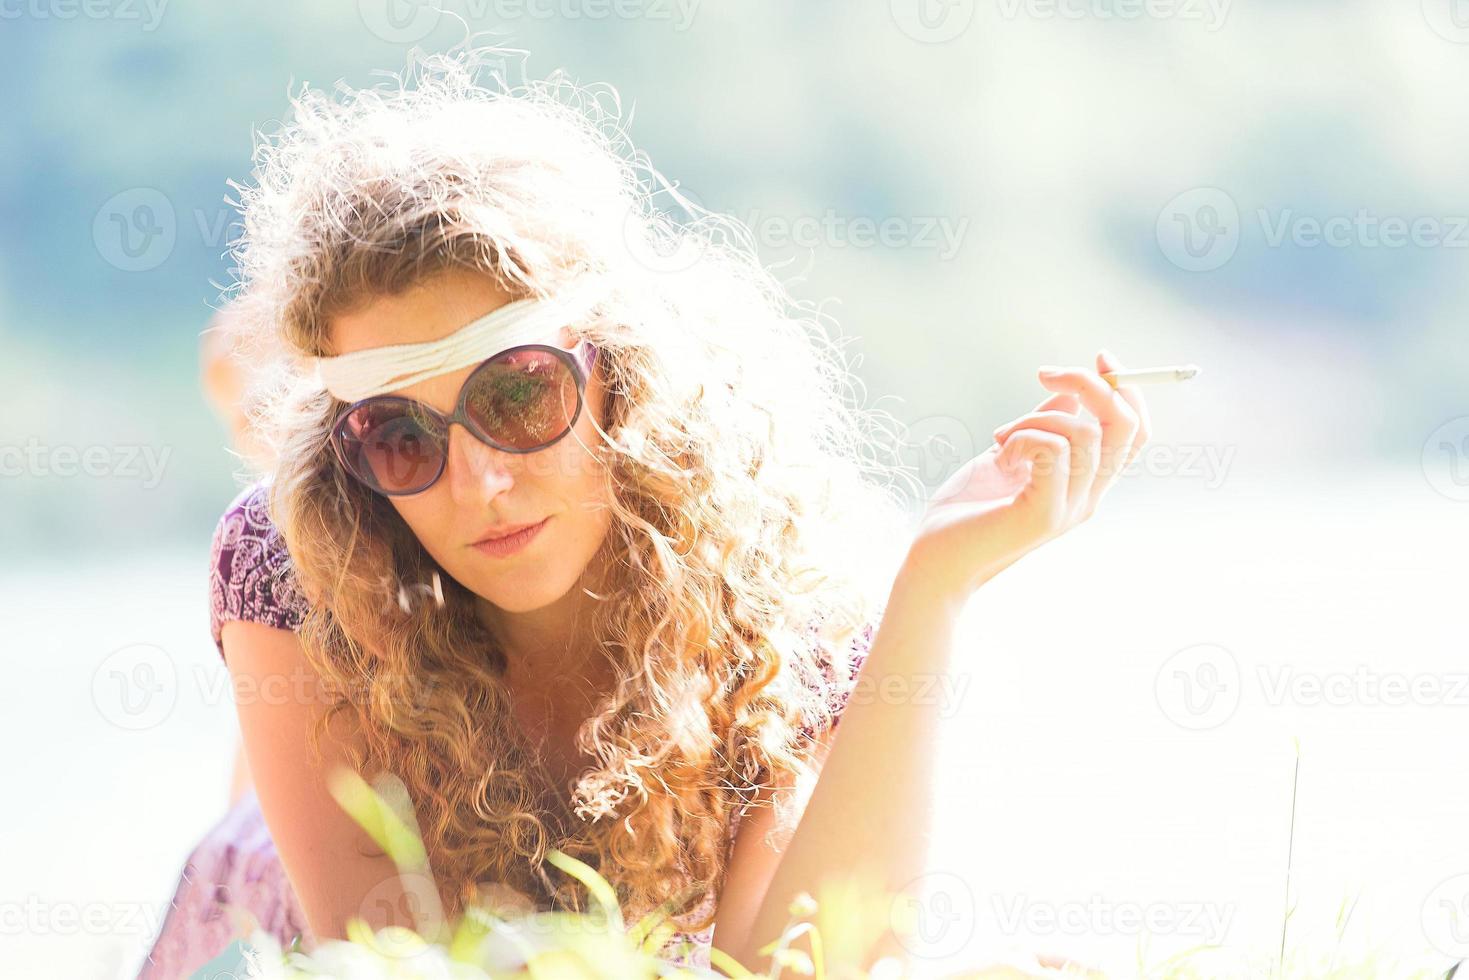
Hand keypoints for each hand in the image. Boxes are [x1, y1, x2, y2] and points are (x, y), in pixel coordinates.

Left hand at [903, 349, 1151, 602]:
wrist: (934, 560)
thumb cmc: (966, 509)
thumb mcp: (1009, 455)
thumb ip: (1042, 428)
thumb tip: (1071, 395)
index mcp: (1085, 484)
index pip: (1134, 434)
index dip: (1127, 390)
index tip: (1101, 358)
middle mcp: (1087, 498)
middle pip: (1125, 428)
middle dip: (1093, 385)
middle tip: (1046, 373)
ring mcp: (1069, 509)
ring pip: (1084, 433)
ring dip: (1036, 417)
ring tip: (1002, 438)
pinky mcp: (1044, 515)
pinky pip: (1053, 450)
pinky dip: (1023, 436)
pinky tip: (999, 455)